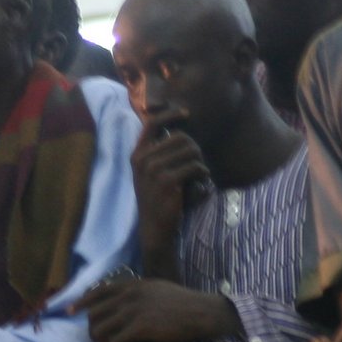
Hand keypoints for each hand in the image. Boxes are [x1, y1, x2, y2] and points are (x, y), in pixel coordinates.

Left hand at [83, 276, 238, 341]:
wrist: (201, 311)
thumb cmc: (185, 302)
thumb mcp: (158, 289)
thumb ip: (141, 293)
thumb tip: (130, 302)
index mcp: (132, 285)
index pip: (97, 291)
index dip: (82, 303)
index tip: (72, 312)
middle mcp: (128, 295)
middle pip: (95, 314)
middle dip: (93, 332)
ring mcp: (132, 311)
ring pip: (100, 331)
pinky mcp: (139, 327)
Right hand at [130, 123, 210, 250]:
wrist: (155, 228)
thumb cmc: (158, 198)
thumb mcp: (150, 173)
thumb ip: (159, 152)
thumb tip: (178, 129)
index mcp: (138, 154)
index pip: (152, 123)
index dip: (170, 114)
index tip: (186, 113)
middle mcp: (143, 159)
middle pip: (180, 137)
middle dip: (195, 147)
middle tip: (198, 162)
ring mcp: (154, 170)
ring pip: (190, 150)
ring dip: (200, 161)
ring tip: (200, 174)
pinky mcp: (168, 181)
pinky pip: (196, 167)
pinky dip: (203, 174)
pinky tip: (201, 183)